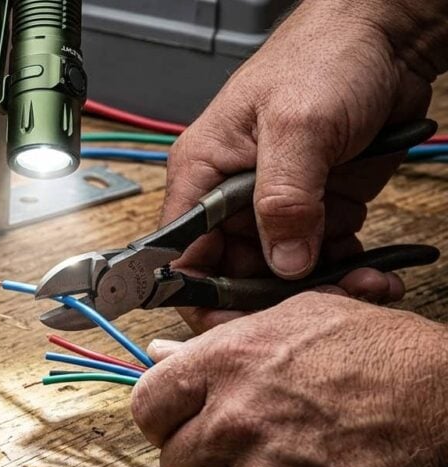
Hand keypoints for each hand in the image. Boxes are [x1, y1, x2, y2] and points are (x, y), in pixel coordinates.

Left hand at [130, 291, 447, 466]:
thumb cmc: (389, 359)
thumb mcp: (302, 319)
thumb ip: (223, 338)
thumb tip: (158, 351)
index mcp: (225, 363)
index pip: (147, 406)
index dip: (166, 421)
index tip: (186, 426)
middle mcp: (233, 420)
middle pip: (177, 465)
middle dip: (210, 463)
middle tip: (258, 449)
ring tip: (307, 466)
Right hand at [163, 0, 446, 331]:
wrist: (387, 36)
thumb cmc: (325, 56)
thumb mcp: (298, 127)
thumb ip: (283, 199)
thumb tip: (279, 262)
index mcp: (202, 174)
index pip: (181, 256)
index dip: (201, 297)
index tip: (236, 328)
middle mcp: (231, 195)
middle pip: (233, 274)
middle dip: (275, 296)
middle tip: (316, 306)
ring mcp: (275, 203)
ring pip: (281, 272)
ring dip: (319, 286)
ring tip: (361, 284)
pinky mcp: (315, 207)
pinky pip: (320, 257)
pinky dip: (346, 270)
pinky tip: (372, 271)